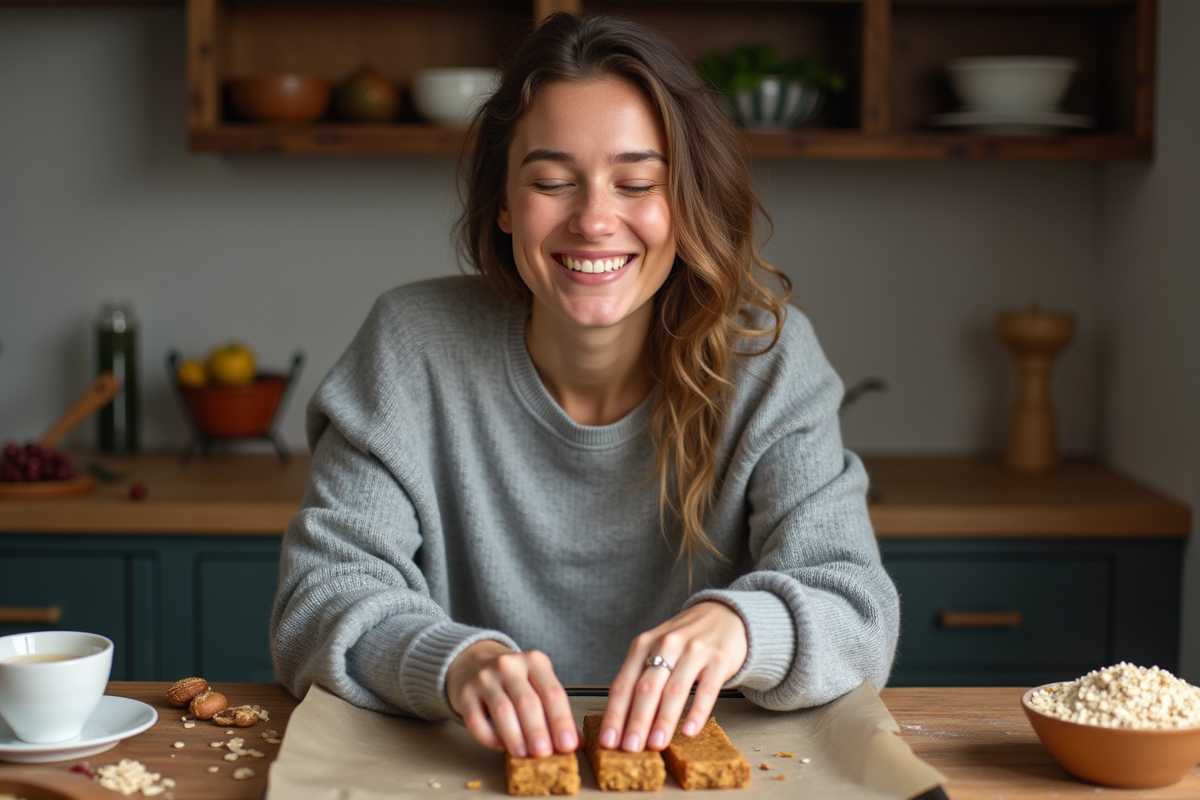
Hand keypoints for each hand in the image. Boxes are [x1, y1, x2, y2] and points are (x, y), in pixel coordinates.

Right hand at [446, 640, 577, 757]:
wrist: (474, 662)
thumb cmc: (513, 680)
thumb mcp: (538, 685)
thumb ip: (555, 711)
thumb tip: (575, 742)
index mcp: (535, 661)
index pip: (553, 692)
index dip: (562, 721)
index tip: (568, 745)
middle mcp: (510, 665)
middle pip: (528, 701)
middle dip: (538, 731)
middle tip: (545, 754)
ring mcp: (485, 678)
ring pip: (502, 710)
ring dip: (515, 736)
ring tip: (523, 754)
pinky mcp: (465, 693)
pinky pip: (476, 719)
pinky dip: (489, 737)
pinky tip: (500, 747)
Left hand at [600, 601, 747, 751]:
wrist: (724, 615)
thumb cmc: (683, 641)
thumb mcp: (656, 649)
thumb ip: (640, 677)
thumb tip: (623, 723)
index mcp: (643, 644)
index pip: (624, 684)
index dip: (615, 715)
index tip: (608, 741)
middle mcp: (666, 645)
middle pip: (647, 688)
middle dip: (636, 722)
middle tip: (630, 748)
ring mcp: (694, 651)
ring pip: (675, 690)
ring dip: (663, 721)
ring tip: (656, 745)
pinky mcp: (719, 659)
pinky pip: (706, 690)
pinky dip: (697, 712)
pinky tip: (689, 731)